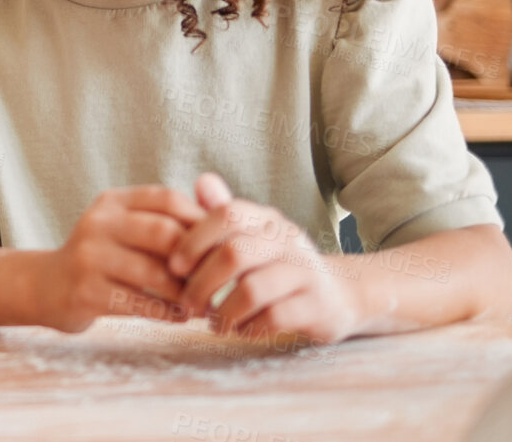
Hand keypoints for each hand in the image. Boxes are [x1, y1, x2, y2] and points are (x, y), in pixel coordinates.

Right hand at [35, 187, 203, 332]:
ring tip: (202, 305)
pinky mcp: (85, 291)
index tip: (218, 247)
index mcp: (112, 201)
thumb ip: (162, 220)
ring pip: (154, 273)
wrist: (48, 286)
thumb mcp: (123, 227)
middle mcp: (98, 222)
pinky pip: (139, 303)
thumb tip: (220, 223)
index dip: (199, 221)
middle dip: (195, 260)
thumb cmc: (102, 257)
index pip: (166, 199)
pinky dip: (167, 313)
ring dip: (185, 293)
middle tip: (215, 280)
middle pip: (163, 232)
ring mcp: (89, 256)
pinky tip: (180, 317)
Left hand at [167, 173, 358, 344]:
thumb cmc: (278, 265)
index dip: (194, 240)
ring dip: (223, 312)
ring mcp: (305, 271)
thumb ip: (224, 214)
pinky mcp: (317, 305)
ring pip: (252, 290)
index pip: (226, 214)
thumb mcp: (254, 236)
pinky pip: (273, 317)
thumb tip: (201, 181)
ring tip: (213, 324)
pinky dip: (248, 328)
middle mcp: (287, 239)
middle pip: (234, 254)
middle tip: (187, 305)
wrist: (337, 295)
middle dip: (201, 284)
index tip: (174, 266)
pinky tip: (239, 331)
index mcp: (266, 219)